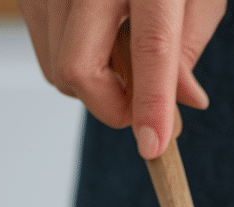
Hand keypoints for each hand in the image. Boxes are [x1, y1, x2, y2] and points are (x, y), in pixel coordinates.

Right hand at [16, 0, 226, 158]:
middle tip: (143, 106)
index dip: (150, 102)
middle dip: (111, 105)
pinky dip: (75, 60)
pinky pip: (45, 48)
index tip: (154, 145)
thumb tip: (180, 103)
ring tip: (124, 54)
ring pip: (57, 68)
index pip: (150, 47)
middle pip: (78, 71)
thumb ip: (188, 46)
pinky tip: (100, 34)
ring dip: (95, 84)